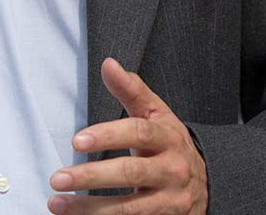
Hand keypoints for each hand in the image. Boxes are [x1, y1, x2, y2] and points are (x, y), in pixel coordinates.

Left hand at [47, 58, 207, 214]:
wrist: (208, 184)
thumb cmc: (171, 144)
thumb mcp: (158, 115)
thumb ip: (132, 90)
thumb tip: (108, 64)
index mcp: (169, 138)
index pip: (139, 133)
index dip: (108, 135)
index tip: (77, 140)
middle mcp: (172, 170)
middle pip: (132, 172)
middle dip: (92, 176)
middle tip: (58, 178)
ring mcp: (169, 201)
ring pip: (129, 208)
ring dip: (90, 208)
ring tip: (57, 203)